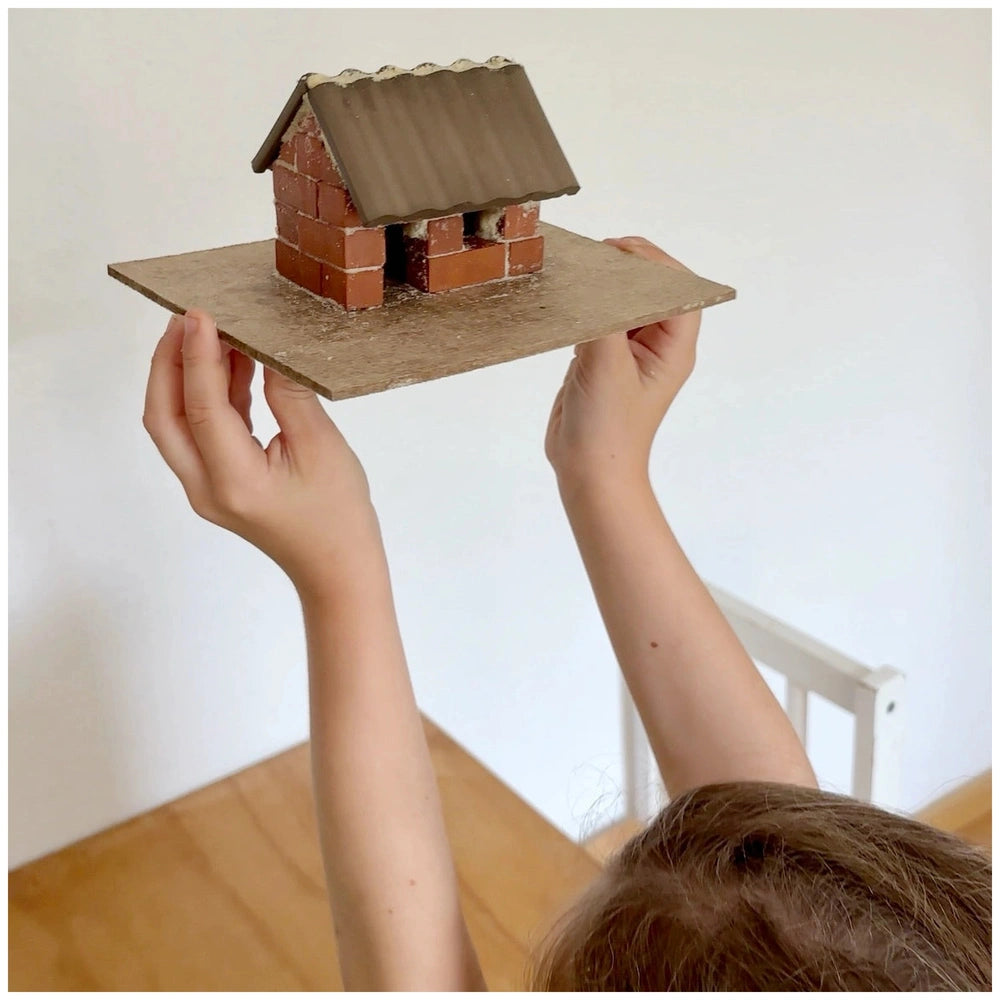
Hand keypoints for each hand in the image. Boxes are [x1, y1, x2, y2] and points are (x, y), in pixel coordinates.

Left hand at [142, 309, 379, 598]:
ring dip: (184, 377)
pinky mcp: (215, 485)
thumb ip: (289, 395)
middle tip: (187, 319)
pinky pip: (197, 433)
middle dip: (168, 363)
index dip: (198, 356)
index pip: (201, 407)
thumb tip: (265, 349)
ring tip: (210, 334)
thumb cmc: (338, 515)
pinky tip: (230, 367)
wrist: (337, 568)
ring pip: (174, 424)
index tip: (200, 315)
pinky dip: (206, 397)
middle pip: (164, 416)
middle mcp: (206, 488)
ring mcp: (205, 490)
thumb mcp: (322, 447)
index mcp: (234, 481)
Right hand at [545, 236, 701, 494]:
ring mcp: (628, 353)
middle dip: (623, 269)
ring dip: (600, 288)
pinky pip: (596, 322)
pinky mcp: (602, 361)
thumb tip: (592, 276)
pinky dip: (583, 308)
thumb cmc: (608, 427)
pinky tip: (564, 302)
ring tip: (575, 273)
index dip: (651, 262)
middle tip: (590, 256)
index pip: (676, 287)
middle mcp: (655, 345)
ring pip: (620, 304)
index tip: (616, 250)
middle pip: (648, 290)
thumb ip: (602, 315)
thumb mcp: (606, 364)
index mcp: (673, 346)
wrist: (588, 472)